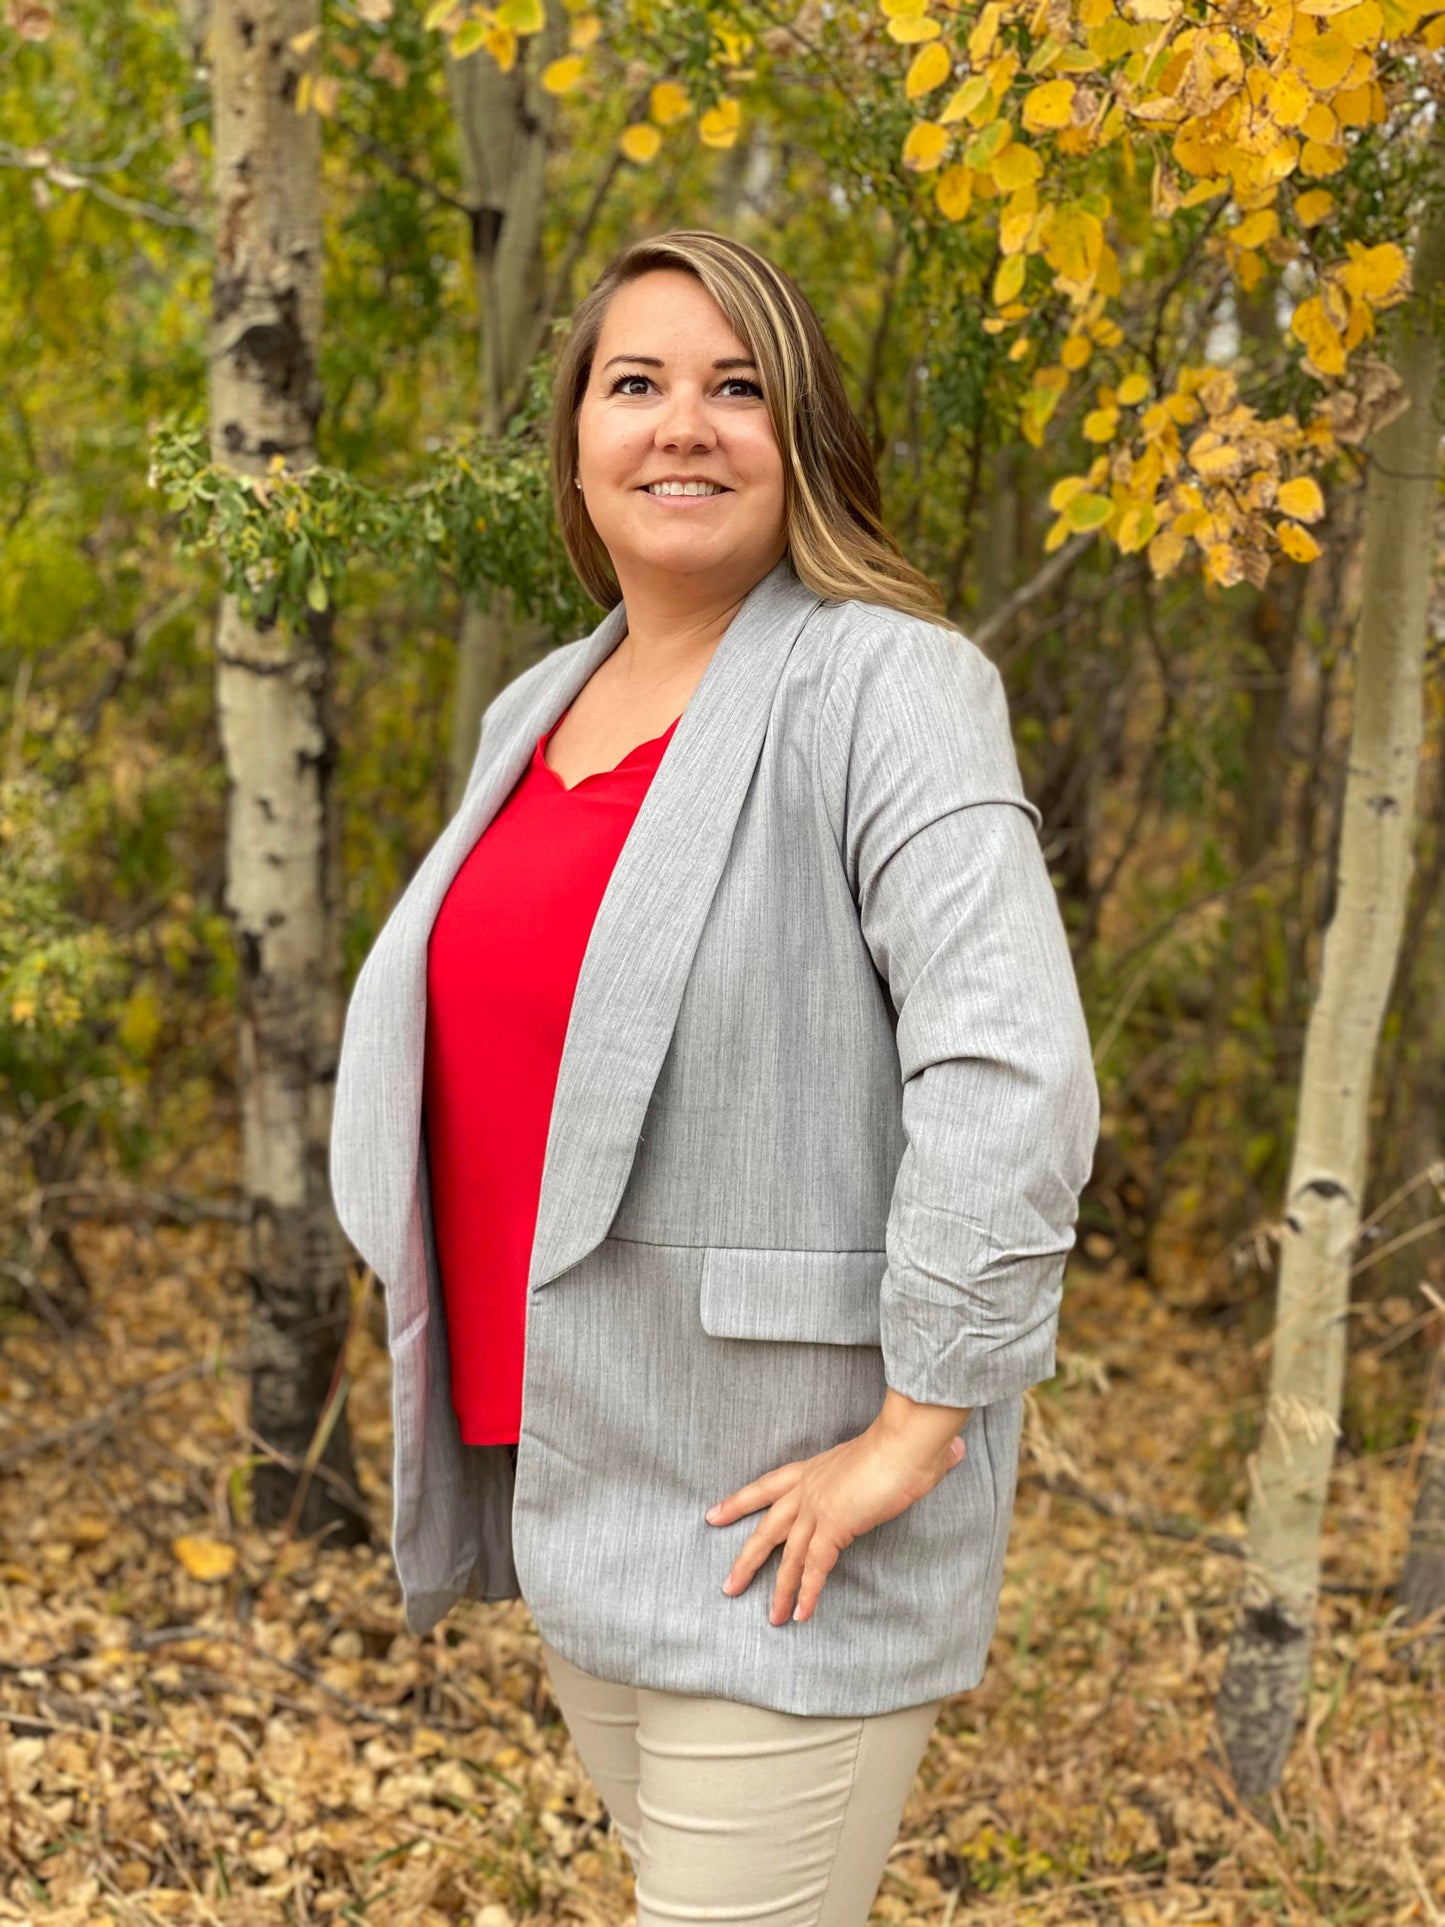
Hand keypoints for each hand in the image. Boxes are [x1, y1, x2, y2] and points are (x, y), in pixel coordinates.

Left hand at [704, 1390, 970, 1624]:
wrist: (907, 1440)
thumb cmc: (908, 1440)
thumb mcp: (899, 1450)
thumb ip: (917, 1457)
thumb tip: (953, 1451)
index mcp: (813, 1468)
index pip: (766, 1486)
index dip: (739, 1501)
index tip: (714, 1514)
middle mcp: (808, 1489)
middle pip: (766, 1528)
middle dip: (746, 1559)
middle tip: (727, 1585)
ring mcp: (818, 1508)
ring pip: (788, 1557)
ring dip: (778, 1591)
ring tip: (769, 1618)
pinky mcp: (834, 1527)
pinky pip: (815, 1568)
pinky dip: (807, 1593)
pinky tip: (801, 1616)